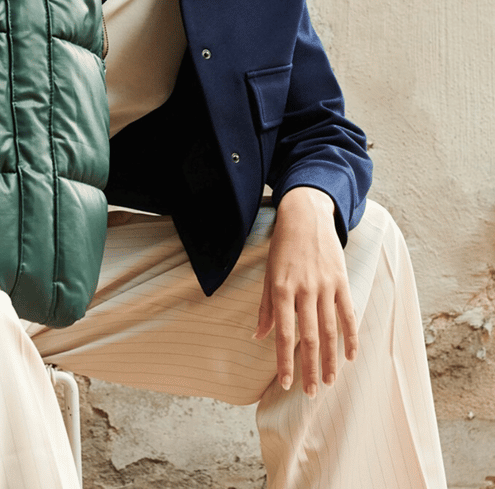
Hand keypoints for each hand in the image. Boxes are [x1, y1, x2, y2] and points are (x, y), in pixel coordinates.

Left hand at [253, 186, 357, 396]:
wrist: (306, 216)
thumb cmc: (283, 247)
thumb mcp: (269, 274)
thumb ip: (266, 307)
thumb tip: (258, 336)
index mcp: (281, 289)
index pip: (283, 333)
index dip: (284, 360)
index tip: (286, 383)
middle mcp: (304, 290)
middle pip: (309, 338)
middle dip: (310, 368)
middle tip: (311, 393)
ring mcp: (325, 286)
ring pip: (330, 331)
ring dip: (331, 359)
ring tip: (329, 381)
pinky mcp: (342, 281)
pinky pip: (348, 314)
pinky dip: (350, 336)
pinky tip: (350, 356)